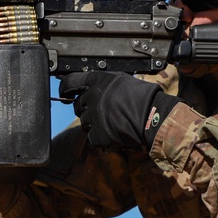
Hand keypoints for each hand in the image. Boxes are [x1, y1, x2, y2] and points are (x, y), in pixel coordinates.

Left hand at [58, 72, 179, 148]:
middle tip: (103, 111)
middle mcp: (92, 98)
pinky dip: (101, 136)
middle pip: (77, 105)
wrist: (153, 118)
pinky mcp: (97, 135)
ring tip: (112, 121)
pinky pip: (92, 136)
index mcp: (97, 81)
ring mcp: (93, 117)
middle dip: (86, 108)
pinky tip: (113, 131)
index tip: (65, 93)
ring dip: (94, 122)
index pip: (69, 82)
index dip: (64, 88)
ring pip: (84, 122)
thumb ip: (101, 83)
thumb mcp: (120, 80)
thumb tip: (87, 86)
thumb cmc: (142, 98)